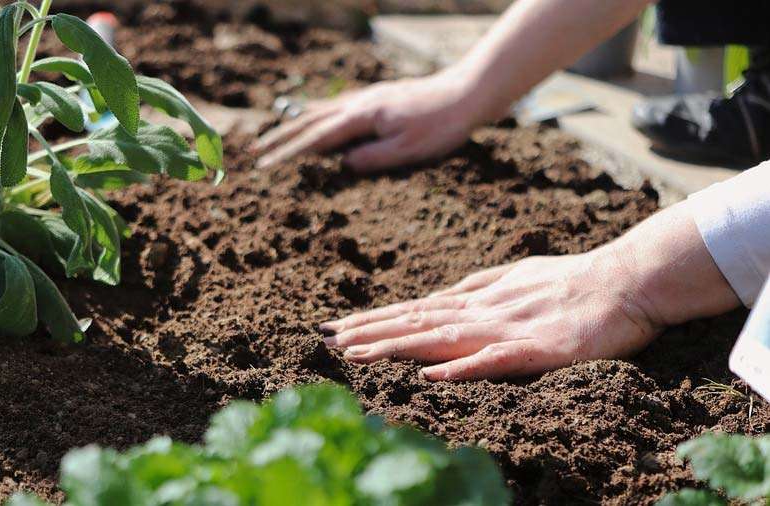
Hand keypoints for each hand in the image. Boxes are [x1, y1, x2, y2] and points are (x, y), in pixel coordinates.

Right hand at [253, 74, 490, 171]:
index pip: (317, 139)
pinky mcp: (377, 98)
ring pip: (321, 111)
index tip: (266, 166)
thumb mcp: (408, 150)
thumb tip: (343, 165)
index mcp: (363, 118)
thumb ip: (373, 158)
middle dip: (281, 138)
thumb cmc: (441, 125)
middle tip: (255, 152)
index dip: (289, 154)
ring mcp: (367, 98)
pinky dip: (317, 113)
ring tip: (274, 136)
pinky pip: (337, 105)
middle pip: (310, 122)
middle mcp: (360, 104)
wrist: (466, 93)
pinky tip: (314, 116)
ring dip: (294, 125)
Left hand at [319, 202, 742, 380]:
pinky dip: (461, 367)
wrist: (628, 279)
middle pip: (416, 322)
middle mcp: (483, 311)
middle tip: (325, 338)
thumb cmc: (574, 280)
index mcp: (478, 299)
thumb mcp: (516, 278)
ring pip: (441, 338)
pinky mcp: (538, 349)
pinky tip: (431, 375)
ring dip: (396, 346)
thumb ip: (479, 288)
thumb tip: (443, 296)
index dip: (374, 319)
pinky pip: (495, 360)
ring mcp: (508, 329)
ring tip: (355, 354)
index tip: (336, 327)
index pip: (415, 310)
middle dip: (369, 331)